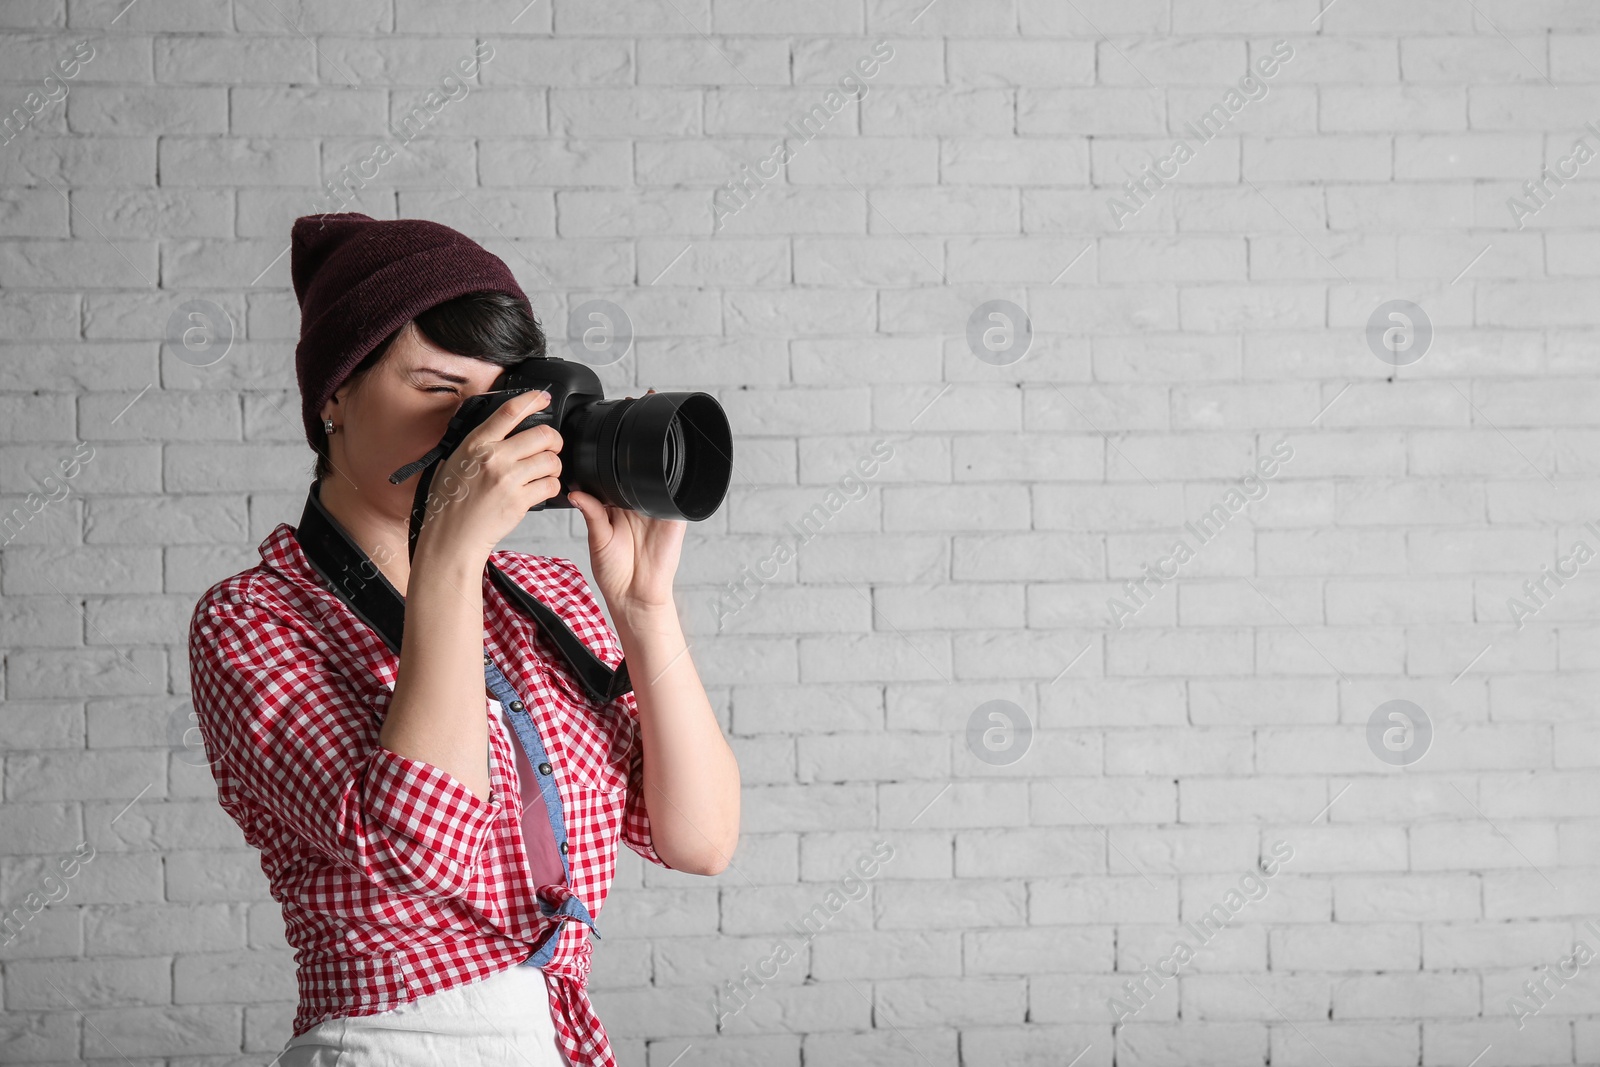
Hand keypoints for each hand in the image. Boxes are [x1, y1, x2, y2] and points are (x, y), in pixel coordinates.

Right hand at [415, 389, 563, 562]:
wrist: (451, 537)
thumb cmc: (450, 503)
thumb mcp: (453, 462)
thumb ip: (476, 445)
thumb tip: (498, 430)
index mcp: (476, 444)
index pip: (509, 411)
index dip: (532, 399)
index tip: (542, 397)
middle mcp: (493, 458)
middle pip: (543, 434)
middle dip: (553, 440)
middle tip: (551, 447)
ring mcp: (508, 479)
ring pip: (551, 460)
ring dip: (554, 465)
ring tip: (545, 471)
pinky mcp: (519, 500)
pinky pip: (550, 485)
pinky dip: (551, 486)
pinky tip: (541, 489)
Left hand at [567, 390, 686, 618]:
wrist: (635, 595)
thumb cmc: (614, 570)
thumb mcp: (597, 538)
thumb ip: (591, 512)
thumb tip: (575, 492)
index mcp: (618, 501)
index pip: (616, 467)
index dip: (614, 446)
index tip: (611, 420)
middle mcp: (638, 500)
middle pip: (641, 462)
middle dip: (641, 436)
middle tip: (638, 406)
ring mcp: (659, 506)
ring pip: (662, 471)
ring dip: (663, 448)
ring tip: (658, 421)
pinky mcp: (675, 516)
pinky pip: (680, 492)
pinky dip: (681, 476)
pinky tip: (677, 458)